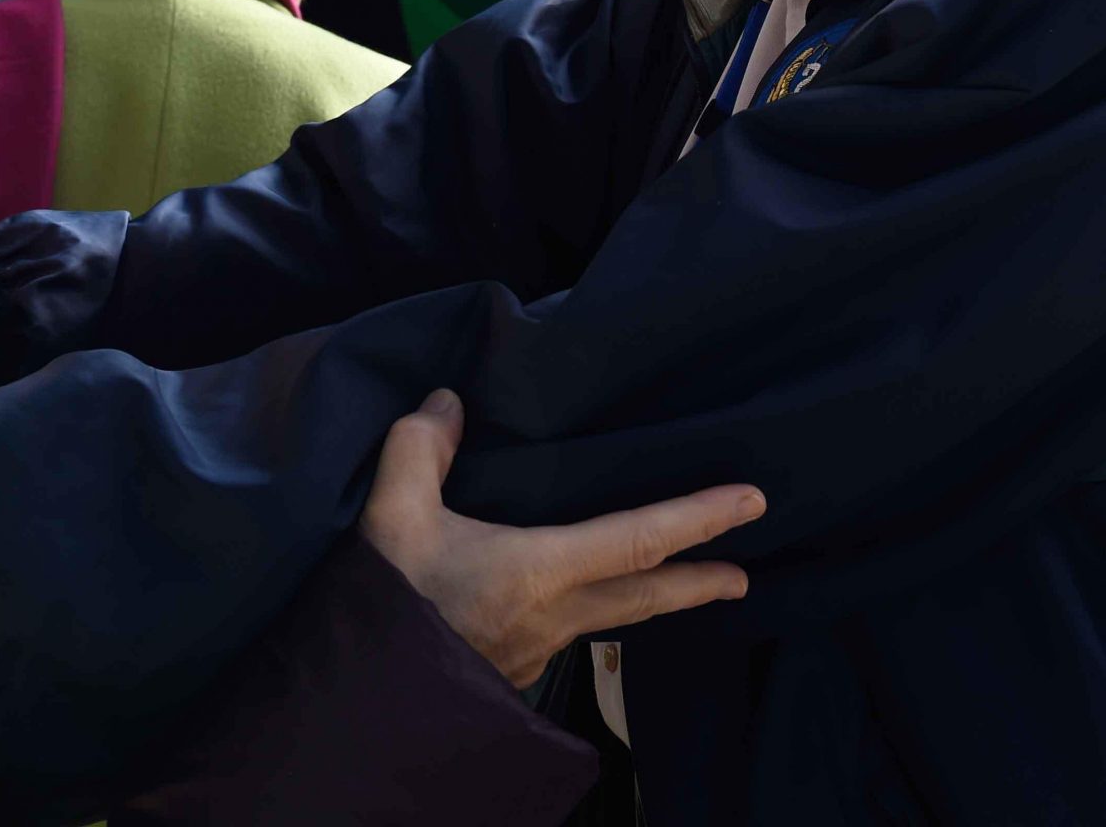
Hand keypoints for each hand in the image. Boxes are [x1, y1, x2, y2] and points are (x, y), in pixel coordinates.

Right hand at [358, 390, 762, 685]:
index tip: (750, 503)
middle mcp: (554, 617)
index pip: (640, 539)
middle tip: (743, 578)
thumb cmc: (386, 606)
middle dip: (698, 582)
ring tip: (668, 583)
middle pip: (645, 596)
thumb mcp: (391, 515)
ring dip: (645, 600)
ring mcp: (536, 651)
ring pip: (607, 619)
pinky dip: (589, 613)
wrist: (355, 702)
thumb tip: (448, 403)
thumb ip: (419, 448)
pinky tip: (571, 604)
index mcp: (541, 571)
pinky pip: (566, 633)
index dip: (700, 518)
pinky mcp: (513, 671)